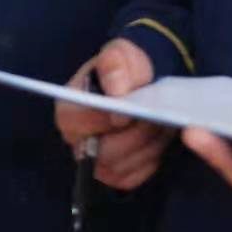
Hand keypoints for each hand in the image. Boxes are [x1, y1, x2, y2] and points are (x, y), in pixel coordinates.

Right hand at [55, 39, 173, 189]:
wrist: (143, 89)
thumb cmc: (125, 71)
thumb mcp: (120, 55)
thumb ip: (115, 62)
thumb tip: (116, 90)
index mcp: (68, 109)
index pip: (75, 120)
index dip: (101, 118)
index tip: (127, 112)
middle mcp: (77, 141)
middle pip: (104, 150)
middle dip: (134, 134)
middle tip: (158, 118)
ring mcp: (97, 163)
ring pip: (123, 164)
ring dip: (148, 145)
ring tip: (164, 124)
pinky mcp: (118, 177)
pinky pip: (137, 174)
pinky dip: (153, 157)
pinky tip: (159, 138)